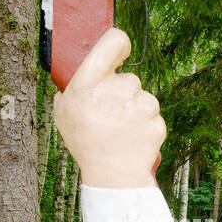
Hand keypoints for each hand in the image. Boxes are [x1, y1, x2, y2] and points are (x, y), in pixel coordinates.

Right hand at [53, 27, 165, 187]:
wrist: (113, 178)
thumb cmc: (86, 142)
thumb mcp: (65, 113)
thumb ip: (73, 86)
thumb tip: (85, 63)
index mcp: (86, 86)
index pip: (112, 43)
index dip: (119, 44)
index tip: (121, 51)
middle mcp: (114, 93)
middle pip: (129, 78)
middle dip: (124, 92)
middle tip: (111, 115)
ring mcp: (138, 107)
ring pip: (144, 96)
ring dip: (136, 109)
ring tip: (122, 131)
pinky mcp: (156, 122)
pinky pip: (153, 115)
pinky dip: (146, 125)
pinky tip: (133, 139)